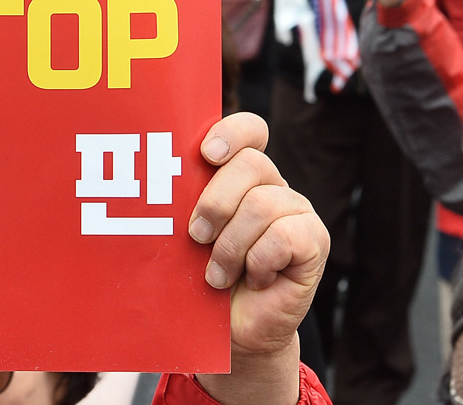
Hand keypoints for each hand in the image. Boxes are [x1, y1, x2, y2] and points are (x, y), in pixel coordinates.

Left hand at [189, 113, 327, 404]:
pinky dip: (259, 262)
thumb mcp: (183, 232)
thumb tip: (147, 173)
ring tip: (218, 273)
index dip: (232, 132)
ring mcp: (297, 211)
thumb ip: (180, 199)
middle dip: (215, 203)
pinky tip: (254, 279)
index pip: (250, 130)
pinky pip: (285, 236)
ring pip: (262, 203)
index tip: (205, 153)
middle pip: (252, 163)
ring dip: (231, 246)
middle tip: (196, 237)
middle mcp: (273, 186)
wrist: (230, 332)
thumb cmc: (200, 276)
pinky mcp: (315, 241)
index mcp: (241, 174)